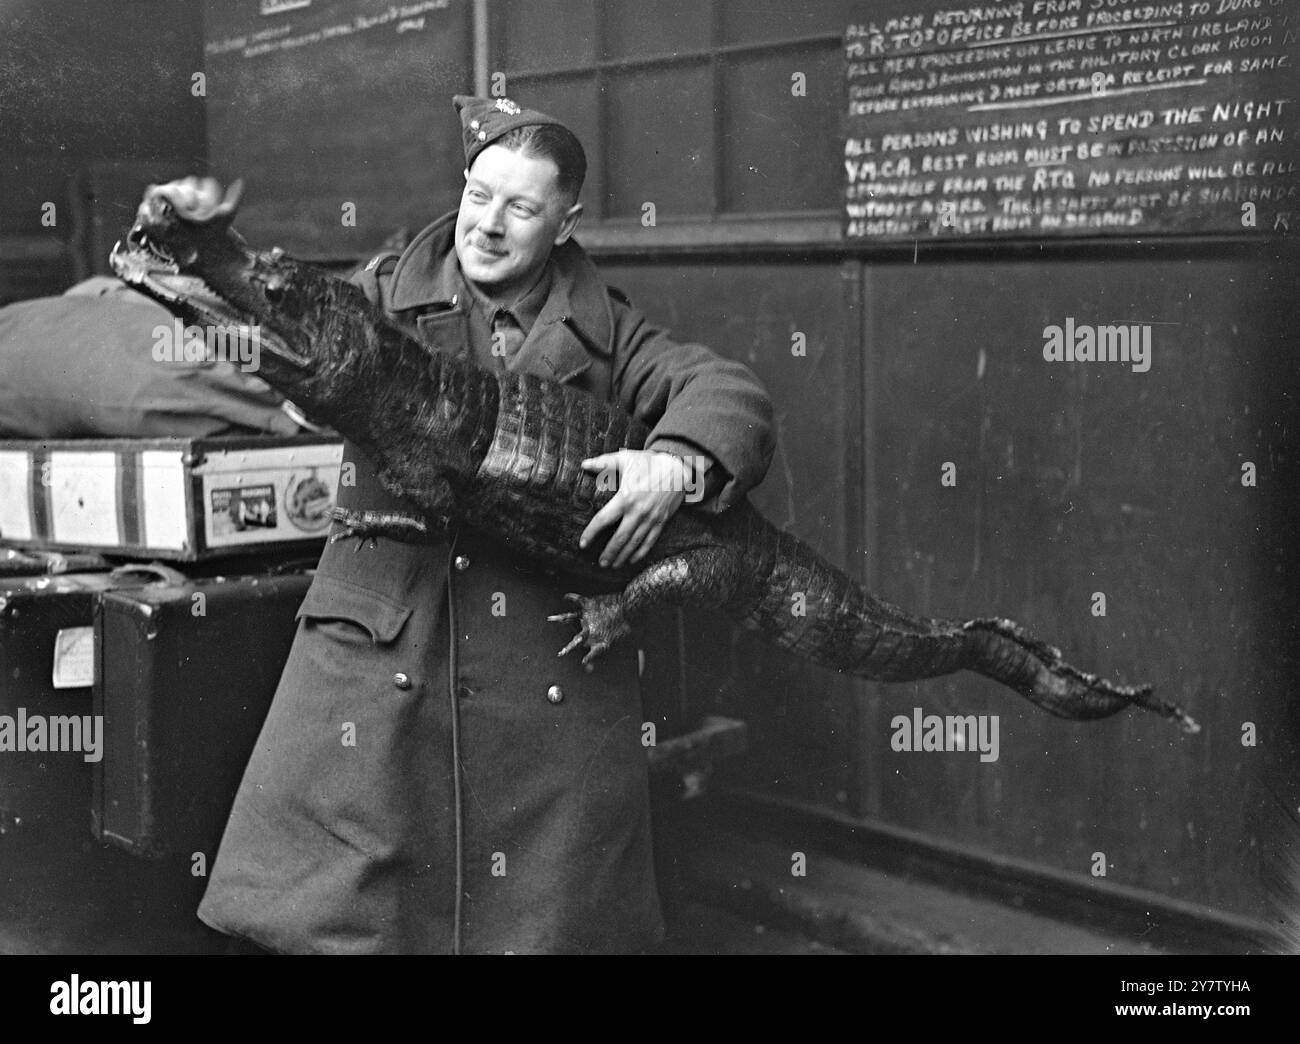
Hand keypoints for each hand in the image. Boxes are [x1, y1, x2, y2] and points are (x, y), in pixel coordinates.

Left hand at [579, 450, 688, 567]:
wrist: (678, 467)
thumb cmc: (649, 462)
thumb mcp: (625, 459)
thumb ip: (603, 463)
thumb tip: (584, 465)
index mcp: (626, 497)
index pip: (604, 519)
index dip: (591, 533)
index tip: (583, 543)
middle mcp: (638, 511)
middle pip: (620, 538)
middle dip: (609, 552)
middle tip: (600, 562)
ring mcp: (651, 518)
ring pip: (634, 543)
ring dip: (622, 556)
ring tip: (613, 565)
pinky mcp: (661, 521)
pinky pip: (650, 541)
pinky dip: (640, 553)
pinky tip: (631, 560)